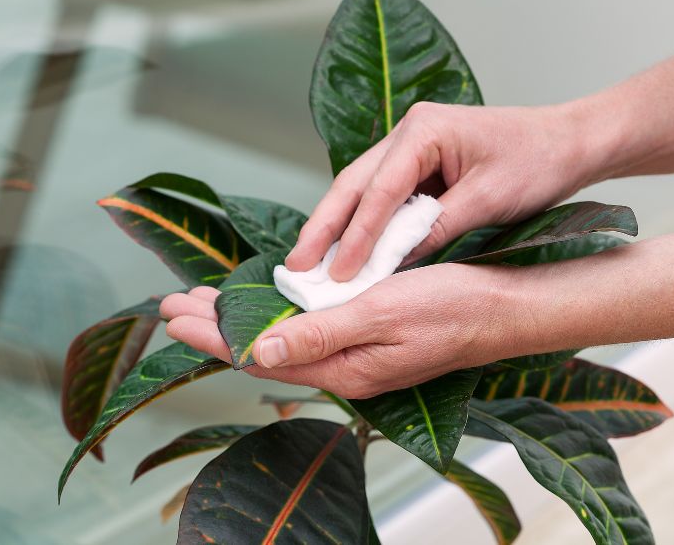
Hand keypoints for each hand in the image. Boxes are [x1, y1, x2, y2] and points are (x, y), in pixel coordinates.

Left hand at [160, 263, 522, 398]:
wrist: (499, 308)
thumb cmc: (449, 308)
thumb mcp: (381, 316)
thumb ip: (320, 336)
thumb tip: (259, 354)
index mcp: (344, 369)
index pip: (262, 357)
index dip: (214, 336)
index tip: (176, 315)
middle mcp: (345, 367)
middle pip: (266, 351)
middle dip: (216, 328)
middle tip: (173, 305)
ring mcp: (357, 354)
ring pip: (286, 340)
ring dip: (244, 320)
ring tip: (206, 304)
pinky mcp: (369, 337)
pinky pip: (311, 331)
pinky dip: (280, 316)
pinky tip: (269, 306)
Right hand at [285, 102, 601, 280]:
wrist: (568, 143)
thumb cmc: (536, 163)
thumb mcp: (488, 202)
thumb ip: (436, 231)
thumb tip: (392, 265)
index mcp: (424, 130)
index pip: (379, 191)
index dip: (356, 236)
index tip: (337, 275)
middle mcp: (409, 132)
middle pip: (353, 184)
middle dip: (323, 228)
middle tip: (296, 269)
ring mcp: (411, 146)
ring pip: (361, 190)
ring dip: (337, 228)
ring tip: (311, 266)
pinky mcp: (420, 163)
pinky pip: (382, 196)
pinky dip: (365, 225)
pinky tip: (348, 251)